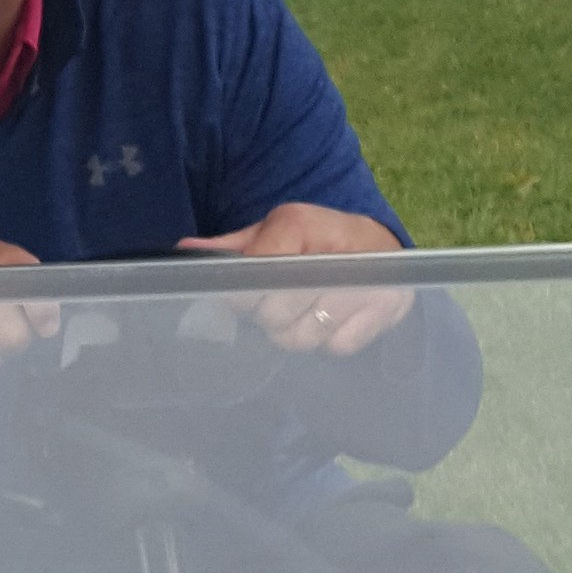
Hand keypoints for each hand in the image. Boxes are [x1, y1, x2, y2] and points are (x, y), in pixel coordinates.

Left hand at [179, 202, 412, 355]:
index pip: (253, 277)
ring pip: (302, 337)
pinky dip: (329, 340)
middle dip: (270, 315)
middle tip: (282, 300)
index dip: (242, 294)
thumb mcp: (275, 233)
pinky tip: (334, 318)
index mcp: (298, 225)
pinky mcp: (387, 309)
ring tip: (307, 310)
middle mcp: (332, 253)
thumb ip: (233, 247)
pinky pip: (335, 347)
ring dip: (297, 332)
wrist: (381, 246)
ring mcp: (364, 284)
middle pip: (274, 314)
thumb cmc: (317, 240)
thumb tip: (185, 252)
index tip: (244, 294)